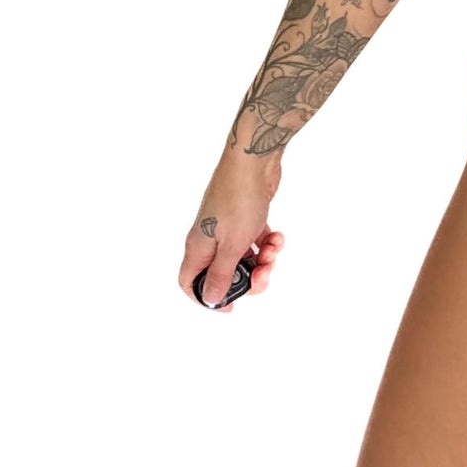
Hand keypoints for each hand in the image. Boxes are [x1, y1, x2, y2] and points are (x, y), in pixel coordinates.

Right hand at [179, 155, 283, 313]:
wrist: (253, 162)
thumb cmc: (238, 200)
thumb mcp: (231, 245)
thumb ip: (221, 275)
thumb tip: (211, 299)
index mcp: (198, 248)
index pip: (189, 282)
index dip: (206, 298)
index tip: (231, 304)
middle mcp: (208, 239)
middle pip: (223, 274)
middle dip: (247, 279)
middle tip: (264, 272)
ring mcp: (226, 228)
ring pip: (243, 258)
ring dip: (262, 260)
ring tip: (273, 248)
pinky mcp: (243, 219)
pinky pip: (254, 241)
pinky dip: (267, 242)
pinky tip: (277, 235)